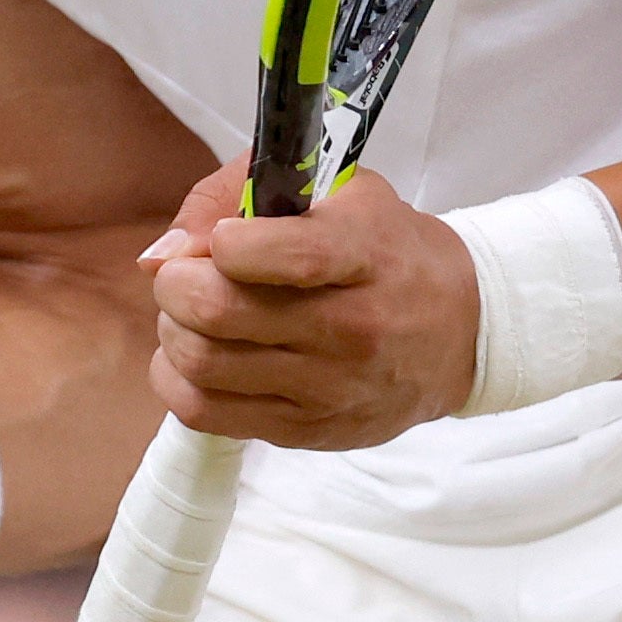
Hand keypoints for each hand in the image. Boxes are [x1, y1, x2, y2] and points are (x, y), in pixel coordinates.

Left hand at [144, 164, 477, 450]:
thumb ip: (238, 194)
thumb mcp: (337, 189)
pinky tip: (196, 353)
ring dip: (173, 330)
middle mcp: (353, 328)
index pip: (284, 253)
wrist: (463, 329)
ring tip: (192, 313)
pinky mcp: (309, 431)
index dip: (225, 241)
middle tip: (185, 274)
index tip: (222, 237)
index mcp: (366, 254)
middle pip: (217, 311)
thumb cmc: (385, 248)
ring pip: (202, 364)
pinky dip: (178, 378)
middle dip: (176, 284)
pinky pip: (206, 413)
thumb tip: (158, 254)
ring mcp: (331, 388)